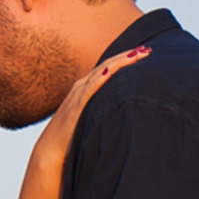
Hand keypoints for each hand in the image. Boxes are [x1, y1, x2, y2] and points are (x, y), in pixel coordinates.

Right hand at [28, 45, 150, 169]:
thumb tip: (122, 110)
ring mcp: (78, 94)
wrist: (50, 149)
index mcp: (85, 88)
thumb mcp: (91, 117)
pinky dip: (99, 79)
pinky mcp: (75, 106)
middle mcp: (81, 86)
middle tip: (147, 49)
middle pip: (108, 65)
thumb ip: (102, 110)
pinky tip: (108, 71)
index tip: (143, 53)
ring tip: (137, 54)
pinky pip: (89, 89)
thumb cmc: (72, 136)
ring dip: (120, 62)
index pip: (108, 68)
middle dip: (128, 56)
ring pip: (101, 72)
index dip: (125, 59)